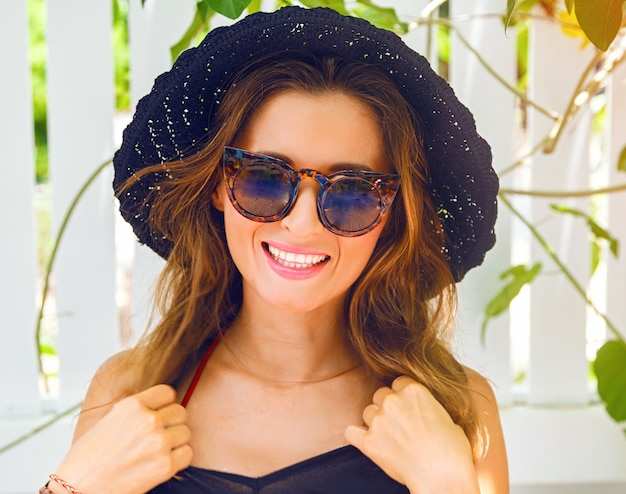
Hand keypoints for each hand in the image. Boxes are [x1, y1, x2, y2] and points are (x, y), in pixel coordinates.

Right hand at [52, 384, 191, 493]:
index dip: (165, 404)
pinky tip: (162, 463)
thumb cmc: (87, 459)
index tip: (160, 413)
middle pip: (180, 412)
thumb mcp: (108, 420)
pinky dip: (179, 459)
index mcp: (132, 405)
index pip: (167, 392)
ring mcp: (159, 442)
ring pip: (185, 432)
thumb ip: (135, 411)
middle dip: (172, 423)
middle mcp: (148, 420)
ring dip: (176, 442)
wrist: (77, 490)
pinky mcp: (165, 465)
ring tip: (157, 451)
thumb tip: (156, 406)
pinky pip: (187, 453)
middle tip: (159, 436)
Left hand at [345, 376, 478, 493]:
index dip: (403, 395)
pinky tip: (368, 442)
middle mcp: (393, 401)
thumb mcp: (448, 419)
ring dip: (375, 421)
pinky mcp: (368, 442)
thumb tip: (425, 413)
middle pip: (381, 394)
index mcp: (414, 391)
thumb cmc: (452, 452)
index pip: (398, 382)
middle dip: (388, 407)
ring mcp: (379, 421)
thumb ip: (429, 408)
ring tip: (390, 437)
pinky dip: (357, 436)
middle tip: (399, 424)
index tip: (408, 408)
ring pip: (368, 411)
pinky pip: (351, 431)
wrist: (442, 478)